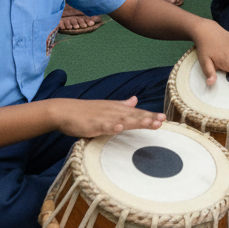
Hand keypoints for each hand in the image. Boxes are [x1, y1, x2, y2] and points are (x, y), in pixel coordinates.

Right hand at [50, 95, 164, 137]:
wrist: (65, 111)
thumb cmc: (86, 112)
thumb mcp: (107, 107)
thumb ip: (122, 106)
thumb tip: (135, 100)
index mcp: (117, 109)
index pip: (136, 113)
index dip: (149, 116)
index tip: (163, 118)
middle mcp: (113, 112)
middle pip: (132, 116)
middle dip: (147, 118)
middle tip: (161, 121)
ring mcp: (103, 117)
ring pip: (121, 120)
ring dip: (134, 121)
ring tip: (148, 122)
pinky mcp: (92, 124)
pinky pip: (103, 126)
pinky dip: (111, 126)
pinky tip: (118, 127)